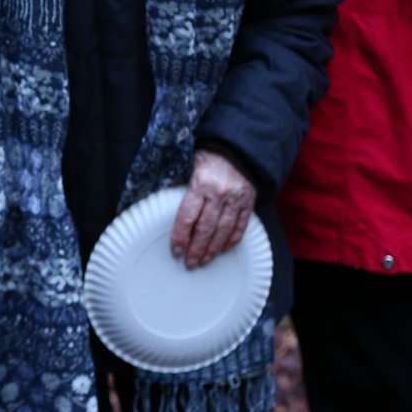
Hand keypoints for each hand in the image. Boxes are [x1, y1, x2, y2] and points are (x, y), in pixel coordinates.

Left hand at [170, 148, 256, 268]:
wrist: (239, 148)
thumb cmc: (209, 157)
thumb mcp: (190, 165)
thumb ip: (182, 186)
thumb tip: (162, 205)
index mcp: (201, 184)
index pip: (187, 217)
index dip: (181, 236)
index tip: (176, 250)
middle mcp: (219, 194)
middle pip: (205, 229)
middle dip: (196, 249)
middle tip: (190, 263)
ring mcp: (236, 199)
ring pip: (223, 231)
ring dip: (213, 249)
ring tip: (204, 261)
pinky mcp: (249, 202)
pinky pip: (241, 226)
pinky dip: (232, 240)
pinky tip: (223, 250)